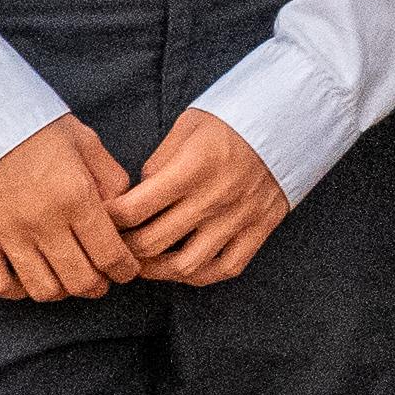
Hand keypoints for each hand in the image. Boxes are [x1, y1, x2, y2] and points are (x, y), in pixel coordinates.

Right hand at [0, 113, 141, 301]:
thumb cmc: (34, 125)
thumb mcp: (85, 142)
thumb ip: (110, 180)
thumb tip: (122, 213)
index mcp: (76, 197)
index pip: (110, 254)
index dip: (124, 270)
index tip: (127, 271)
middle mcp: (42, 221)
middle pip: (79, 280)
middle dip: (98, 285)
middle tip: (102, 279)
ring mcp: (6, 233)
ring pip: (42, 289)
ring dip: (62, 291)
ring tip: (68, 279)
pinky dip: (18, 290)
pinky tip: (29, 279)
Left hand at [110, 110, 289, 284]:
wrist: (292, 118)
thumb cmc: (234, 119)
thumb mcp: (188, 126)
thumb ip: (158, 163)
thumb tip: (138, 196)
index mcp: (191, 169)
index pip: (133, 210)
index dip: (107, 219)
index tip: (101, 217)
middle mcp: (214, 198)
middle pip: (151, 243)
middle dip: (124, 248)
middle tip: (115, 244)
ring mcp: (239, 217)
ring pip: (186, 266)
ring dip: (156, 271)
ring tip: (144, 262)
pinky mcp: (261, 228)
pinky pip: (227, 268)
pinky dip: (201, 276)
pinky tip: (185, 268)